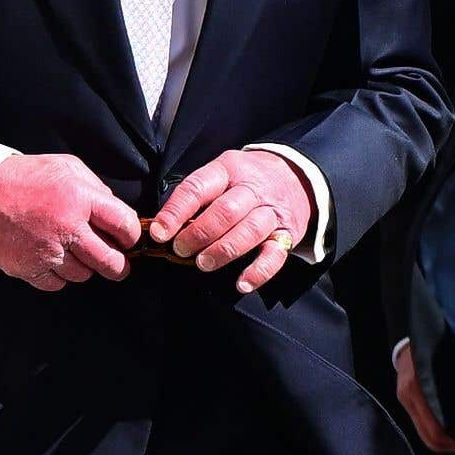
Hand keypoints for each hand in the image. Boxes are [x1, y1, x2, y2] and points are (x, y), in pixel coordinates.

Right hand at [0, 153, 140, 290]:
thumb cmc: (23, 178)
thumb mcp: (64, 166)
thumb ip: (94, 187)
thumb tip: (116, 212)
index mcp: (79, 197)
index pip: (125, 226)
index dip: (131, 236)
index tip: (126, 239)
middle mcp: (66, 226)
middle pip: (110, 261)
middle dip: (118, 266)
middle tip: (116, 264)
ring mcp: (47, 250)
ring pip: (84, 275)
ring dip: (82, 267)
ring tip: (70, 252)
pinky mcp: (29, 268)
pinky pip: (58, 284)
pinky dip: (58, 275)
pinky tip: (50, 258)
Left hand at [148, 149, 312, 293]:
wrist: (295, 176)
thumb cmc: (243, 179)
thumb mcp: (220, 173)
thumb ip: (196, 196)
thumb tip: (164, 226)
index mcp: (227, 170)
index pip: (197, 188)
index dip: (175, 212)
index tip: (159, 232)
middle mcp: (252, 189)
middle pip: (225, 211)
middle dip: (199, 234)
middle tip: (180, 250)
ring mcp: (272, 212)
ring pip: (249, 231)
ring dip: (223, 251)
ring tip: (203, 263)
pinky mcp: (288, 234)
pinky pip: (276, 255)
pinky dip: (259, 271)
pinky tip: (242, 283)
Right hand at [395, 343, 454, 454]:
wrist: (411, 336)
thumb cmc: (437, 349)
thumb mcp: (452, 367)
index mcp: (417, 388)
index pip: (437, 431)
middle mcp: (408, 397)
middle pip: (431, 439)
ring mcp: (404, 399)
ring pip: (426, 436)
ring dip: (449, 443)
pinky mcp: (404, 400)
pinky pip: (422, 426)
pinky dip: (439, 433)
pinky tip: (453, 430)